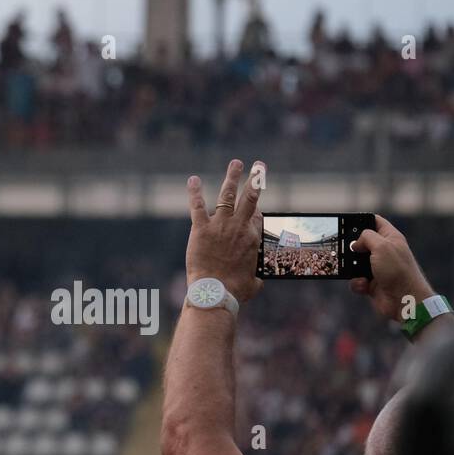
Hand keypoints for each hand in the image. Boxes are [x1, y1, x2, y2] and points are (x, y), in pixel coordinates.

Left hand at [186, 160, 263, 303]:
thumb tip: (257, 282)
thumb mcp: (253, 283)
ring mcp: (220, 226)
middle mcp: (239, 227)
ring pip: (228, 196)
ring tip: (236, 163)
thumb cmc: (235, 291)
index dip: (255, 209)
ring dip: (232, 178)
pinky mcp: (201, 228)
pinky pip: (197, 206)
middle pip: (250, 199)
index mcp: (252, 238)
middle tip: (260, 166)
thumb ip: (256, 278)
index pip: (256, 216)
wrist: (215, 291)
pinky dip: (195, 192)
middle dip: (256, 180)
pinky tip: (193, 180)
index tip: (254, 205)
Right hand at [350, 215, 433, 322]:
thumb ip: (366, 237)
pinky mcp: (371, 283)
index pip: (375, 221)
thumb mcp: (382, 246)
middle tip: (343, 247)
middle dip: (351, 246)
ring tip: (354, 270)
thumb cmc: (398, 271)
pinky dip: (357, 282)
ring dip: (351, 267)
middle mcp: (384, 251)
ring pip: (354, 262)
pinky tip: (364, 285)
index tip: (347, 222)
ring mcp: (377, 267)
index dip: (362, 220)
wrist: (406, 301)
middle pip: (361, 242)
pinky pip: (355, 279)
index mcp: (390, 238)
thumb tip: (355, 244)